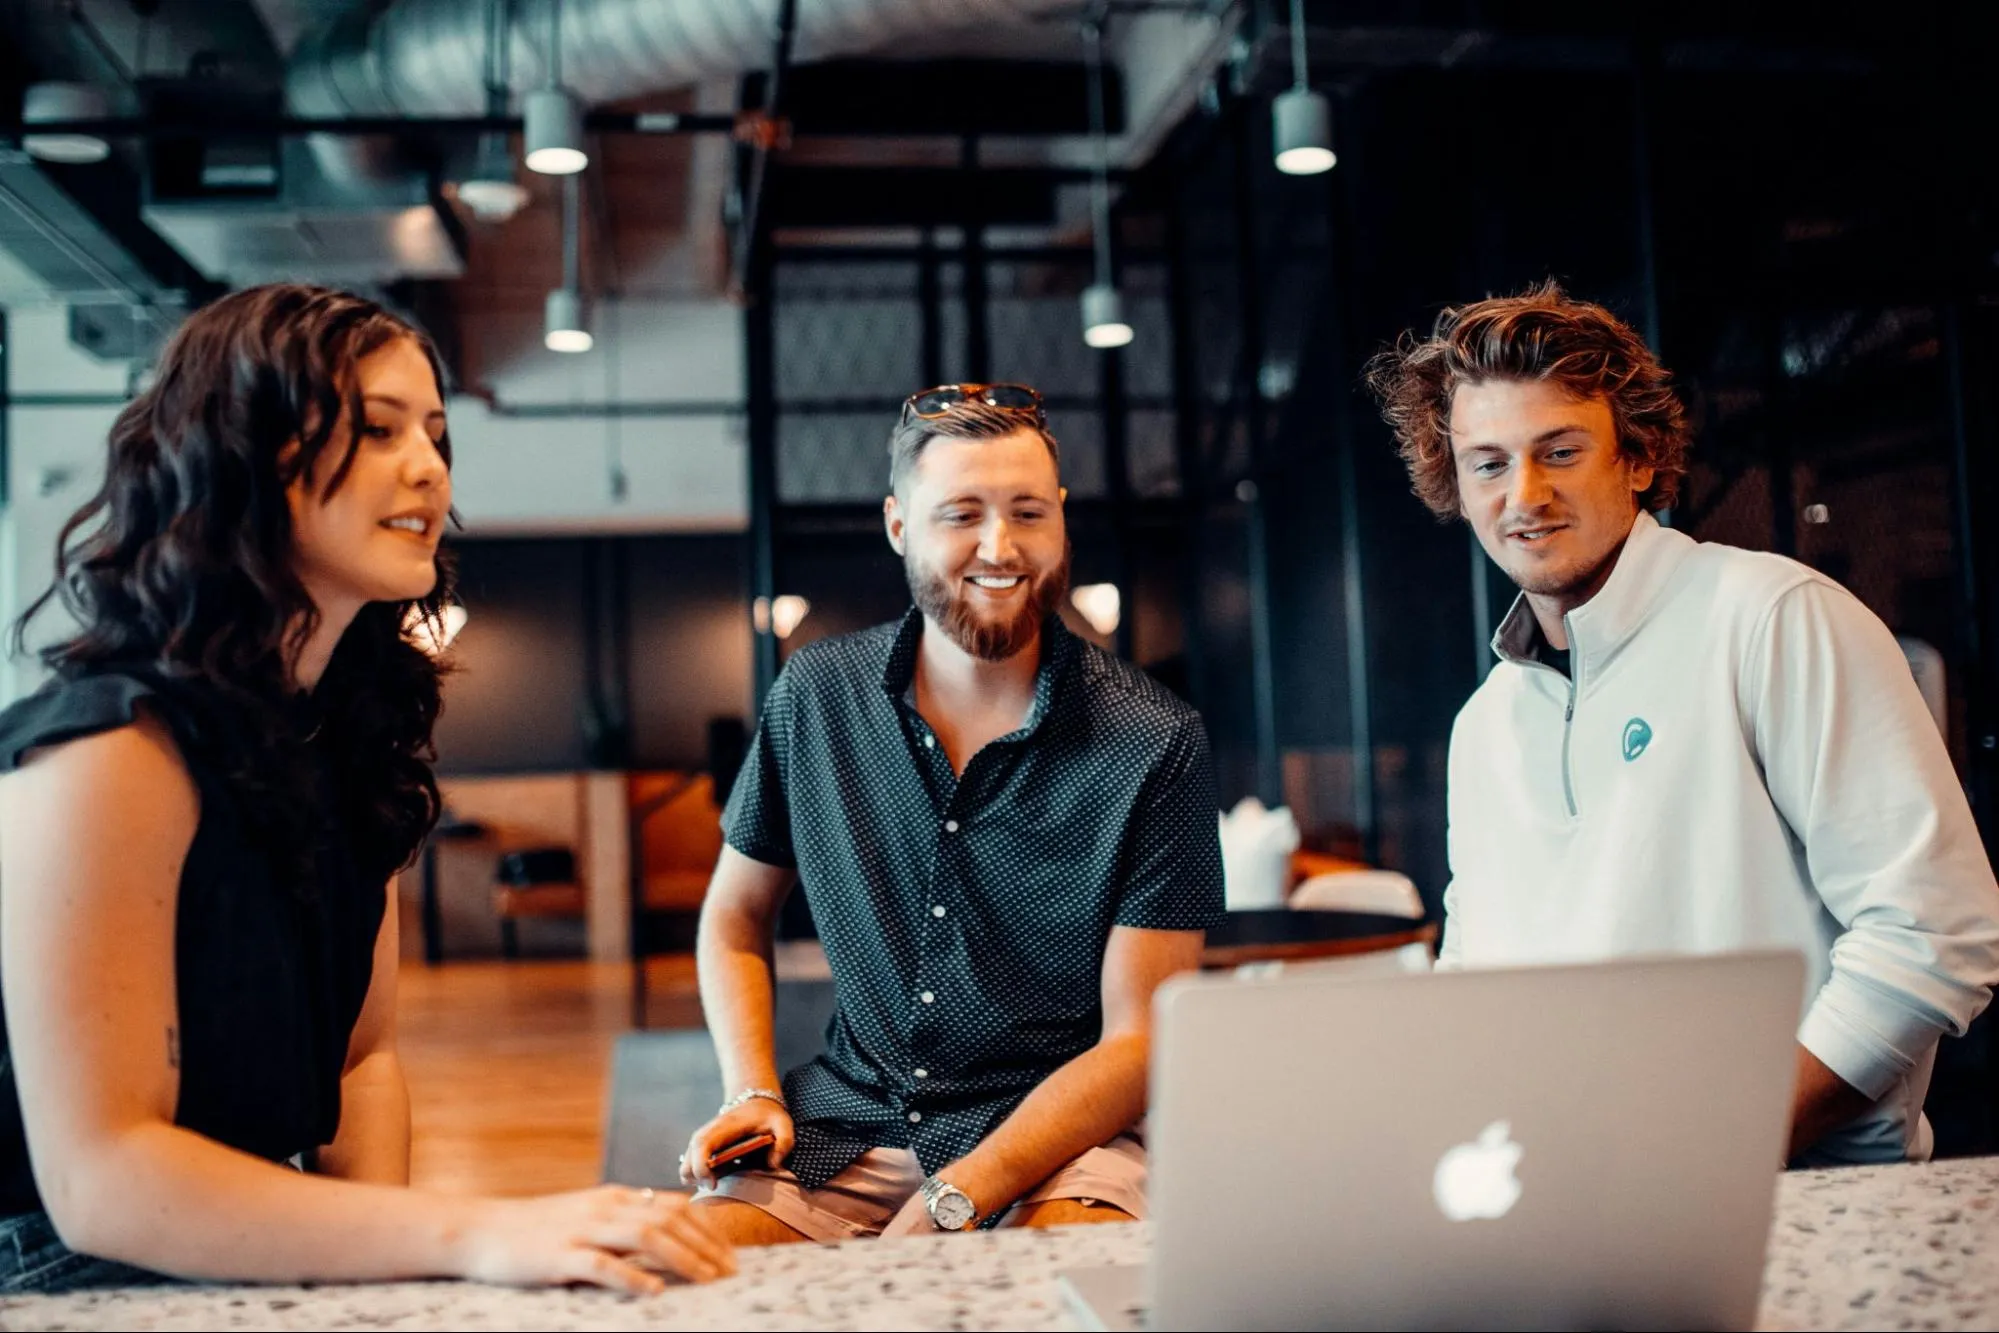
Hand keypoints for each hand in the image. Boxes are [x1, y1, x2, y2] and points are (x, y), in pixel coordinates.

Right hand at [455, 1186, 734, 1292]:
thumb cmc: (537, 1228)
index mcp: (614, 1198)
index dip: (708, 1229)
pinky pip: (602, 1265)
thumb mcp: (587, 1215)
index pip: (674, 1206)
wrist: (479, 1230)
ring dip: (683, 1258)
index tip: (730, 1254)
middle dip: (706, 1246)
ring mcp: (581, 1230)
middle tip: (729, 1273)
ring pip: (644, 1237)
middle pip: (668, 1220)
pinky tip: (654, 1292)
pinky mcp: (559, 1256)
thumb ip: (623, 1220)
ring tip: (707, 1281)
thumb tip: (667, 1233)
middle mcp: (604, 1208)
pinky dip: (632, 1277)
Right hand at [680, 1097, 794, 1189]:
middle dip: (696, 1179)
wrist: (756, 1103)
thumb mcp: (783, 1124)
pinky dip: (699, 1177)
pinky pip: (691, 1166)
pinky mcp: (702, 1148)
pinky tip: (718, 1178)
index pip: (702, 1144)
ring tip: (718, 1182)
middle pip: (688, 1159)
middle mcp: (708, 1132)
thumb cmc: (769, 1116)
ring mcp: (703, 1140)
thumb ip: (785, 1142)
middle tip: (716, 1188)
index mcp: (725, 1125)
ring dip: (696, 1179)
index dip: (701, 1167)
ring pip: (686, 1165)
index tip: (713, 1185)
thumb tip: (773, 1164)